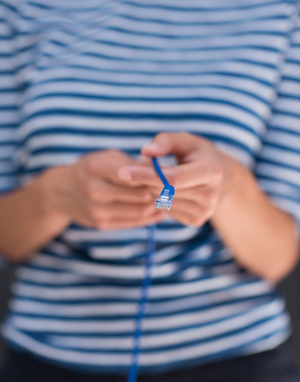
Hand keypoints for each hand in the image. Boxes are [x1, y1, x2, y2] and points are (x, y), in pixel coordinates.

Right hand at [40, 149, 164, 229]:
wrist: (63, 190)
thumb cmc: (94, 168)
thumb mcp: (110, 157)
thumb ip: (135, 163)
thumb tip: (164, 171)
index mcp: (97, 166)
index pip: (136, 175)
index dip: (156, 177)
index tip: (169, 174)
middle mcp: (94, 189)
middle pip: (141, 196)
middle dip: (159, 193)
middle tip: (172, 189)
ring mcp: (96, 210)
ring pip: (141, 212)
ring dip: (157, 206)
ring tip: (167, 199)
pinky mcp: (100, 224)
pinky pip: (133, 223)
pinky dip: (149, 217)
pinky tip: (157, 210)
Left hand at [118, 132, 234, 226]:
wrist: (219, 177)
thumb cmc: (196, 154)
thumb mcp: (185, 140)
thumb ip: (165, 141)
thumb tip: (145, 152)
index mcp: (211, 170)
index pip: (172, 178)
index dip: (146, 175)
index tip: (122, 172)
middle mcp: (211, 194)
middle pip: (164, 191)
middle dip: (147, 178)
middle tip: (148, 165)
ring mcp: (205, 211)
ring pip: (161, 202)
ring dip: (152, 188)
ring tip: (163, 175)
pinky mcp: (196, 221)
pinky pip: (164, 211)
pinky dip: (160, 199)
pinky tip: (169, 190)